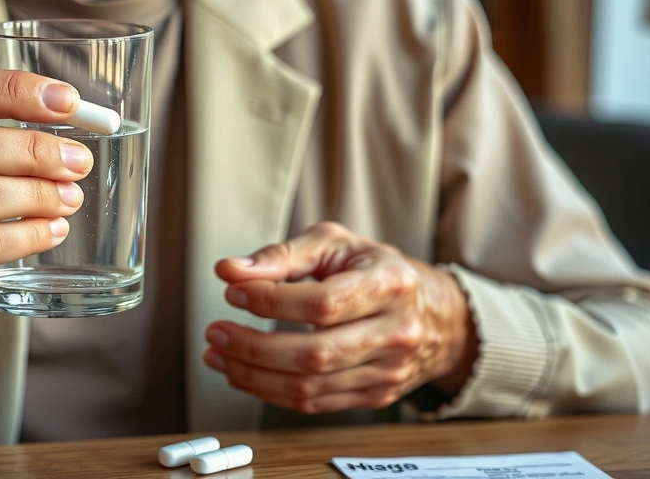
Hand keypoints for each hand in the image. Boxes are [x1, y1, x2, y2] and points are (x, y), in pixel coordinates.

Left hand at [204, 222, 477, 414]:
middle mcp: (395, 332)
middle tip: (216, 331)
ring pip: (310, 387)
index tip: (233, 291)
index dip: (271, 301)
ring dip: (253, 375)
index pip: (322, 303)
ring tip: (219, 354)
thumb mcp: (335, 244)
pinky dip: (271, 392)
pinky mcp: (375, 396)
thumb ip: (282, 255)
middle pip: (315, 353)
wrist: (433, 313)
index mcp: (389, 284)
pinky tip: (245, 373)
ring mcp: (387, 370)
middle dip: (253, 347)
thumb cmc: (377, 270)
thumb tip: (231, 270)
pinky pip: (315, 404)